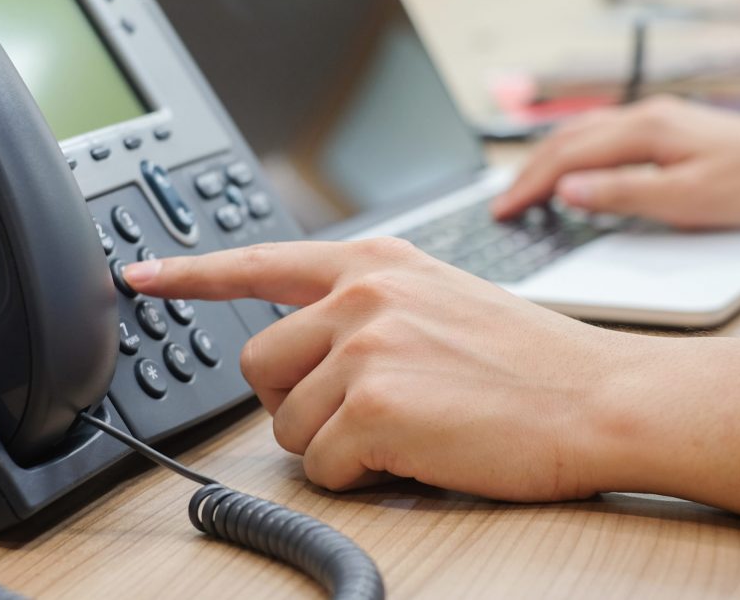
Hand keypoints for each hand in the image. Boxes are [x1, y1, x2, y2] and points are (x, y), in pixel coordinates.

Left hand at [124, 238, 633, 500]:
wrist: (598, 397)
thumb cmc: (528, 360)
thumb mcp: (439, 298)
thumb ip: (367, 306)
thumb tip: (305, 344)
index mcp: (373, 264)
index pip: (259, 264)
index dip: (191, 274)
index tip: (141, 275)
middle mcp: (361, 297)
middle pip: (259, 367)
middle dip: (293, 402)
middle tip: (353, 412)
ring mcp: (365, 350)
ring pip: (286, 424)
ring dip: (333, 443)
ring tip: (403, 429)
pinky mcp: (375, 409)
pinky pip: (320, 467)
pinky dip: (357, 476)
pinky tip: (411, 455)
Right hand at [492, 96, 739, 227]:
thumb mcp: (682, 201)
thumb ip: (620, 194)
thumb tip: (568, 190)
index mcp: (645, 130)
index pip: (568, 158)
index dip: (530, 186)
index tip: (503, 209)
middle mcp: (646, 116)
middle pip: (569, 140)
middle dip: (530, 173)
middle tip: (504, 204)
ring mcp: (656, 118)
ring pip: (584, 134)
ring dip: (550, 160)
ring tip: (526, 187)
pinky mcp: (667, 128)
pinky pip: (604, 135)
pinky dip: (576, 153)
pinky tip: (573, 167)